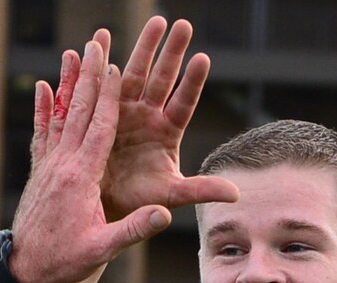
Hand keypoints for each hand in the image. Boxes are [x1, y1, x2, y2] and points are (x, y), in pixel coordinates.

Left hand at [7, 31, 172, 282]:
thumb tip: (164, 214)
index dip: (107, 98)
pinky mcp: (38, 172)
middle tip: (96, 42)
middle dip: (89, 75)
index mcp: (81, 177)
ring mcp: (47, 165)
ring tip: (74, 51)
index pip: (98, 128)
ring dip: (68, 81)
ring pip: (60, 114)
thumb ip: (133, 229)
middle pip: (78, 110)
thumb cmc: (64, 260)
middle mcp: (61, 164)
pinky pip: (41, 132)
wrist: (23, 268)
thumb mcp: (101, 250)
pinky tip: (42, 86)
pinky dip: (43, 107)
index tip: (116, 67)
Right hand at [104, 16, 241, 221]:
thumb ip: (200, 189)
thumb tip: (236, 193)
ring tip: (155, 21)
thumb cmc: (138, 204)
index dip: (191, 82)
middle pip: (162, 79)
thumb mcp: (171, 195)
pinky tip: (100, 38)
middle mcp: (148, 115)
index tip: (202, 59)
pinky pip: (101, 82)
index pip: (183, 102)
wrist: (100, 207)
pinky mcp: (99, 112)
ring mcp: (124, 111)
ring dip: (143, 47)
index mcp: (167, 132)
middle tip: (183, 25)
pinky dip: (100, 61)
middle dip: (171, 52)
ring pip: (134, 73)